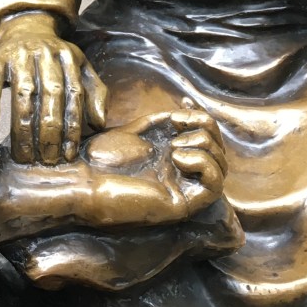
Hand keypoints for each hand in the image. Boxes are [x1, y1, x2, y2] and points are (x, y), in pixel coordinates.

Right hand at [0, 12, 106, 164]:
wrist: (25, 27)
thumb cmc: (53, 60)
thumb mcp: (78, 68)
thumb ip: (93, 92)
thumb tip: (99, 124)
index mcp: (68, 56)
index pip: (74, 94)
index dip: (73, 126)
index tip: (68, 154)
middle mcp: (45, 52)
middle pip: (50, 94)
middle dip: (50, 131)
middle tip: (47, 160)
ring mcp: (19, 53)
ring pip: (23, 92)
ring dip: (23, 127)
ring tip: (23, 156)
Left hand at [84, 104, 227, 218]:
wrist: (86, 178)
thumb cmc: (105, 154)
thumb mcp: (140, 128)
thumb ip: (166, 121)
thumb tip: (190, 108)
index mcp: (173, 155)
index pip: (207, 136)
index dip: (202, 116)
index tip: (184, 101)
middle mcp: (182, 172)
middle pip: (219, 150)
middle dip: (205, 128)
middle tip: (176, 125)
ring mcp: (184, 188)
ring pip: (221, 167)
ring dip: (203, 145)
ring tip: (174, 146)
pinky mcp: (182, 204)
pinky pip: (213, 185)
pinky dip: (203, 163)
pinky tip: (177, 157)